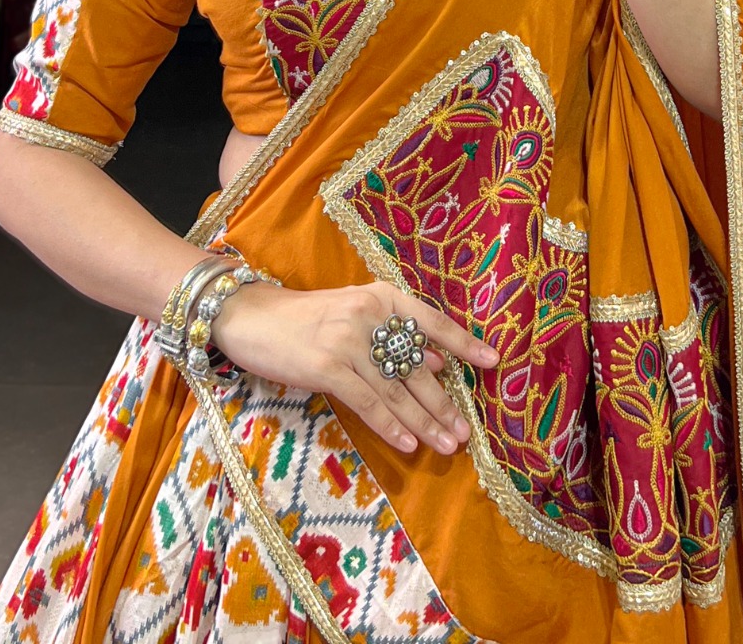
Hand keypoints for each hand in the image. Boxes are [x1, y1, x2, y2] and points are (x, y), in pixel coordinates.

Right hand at [213, 278, 499, 455]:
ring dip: (425, 421)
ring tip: (447, 445)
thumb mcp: (353, 314)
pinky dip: (391, 426)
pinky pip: (368, 402)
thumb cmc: (303, 318)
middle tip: (465, 432)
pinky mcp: (326, 366)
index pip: (432, 321)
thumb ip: (392, 333)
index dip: (463, 343)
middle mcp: (369, 314)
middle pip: (417, 366)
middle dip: (444, 403)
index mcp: (380, 296)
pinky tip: (408, 443)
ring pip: (397, 389)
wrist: (248, 315)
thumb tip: (435, 362)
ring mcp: (347, 340)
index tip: (493, 362)